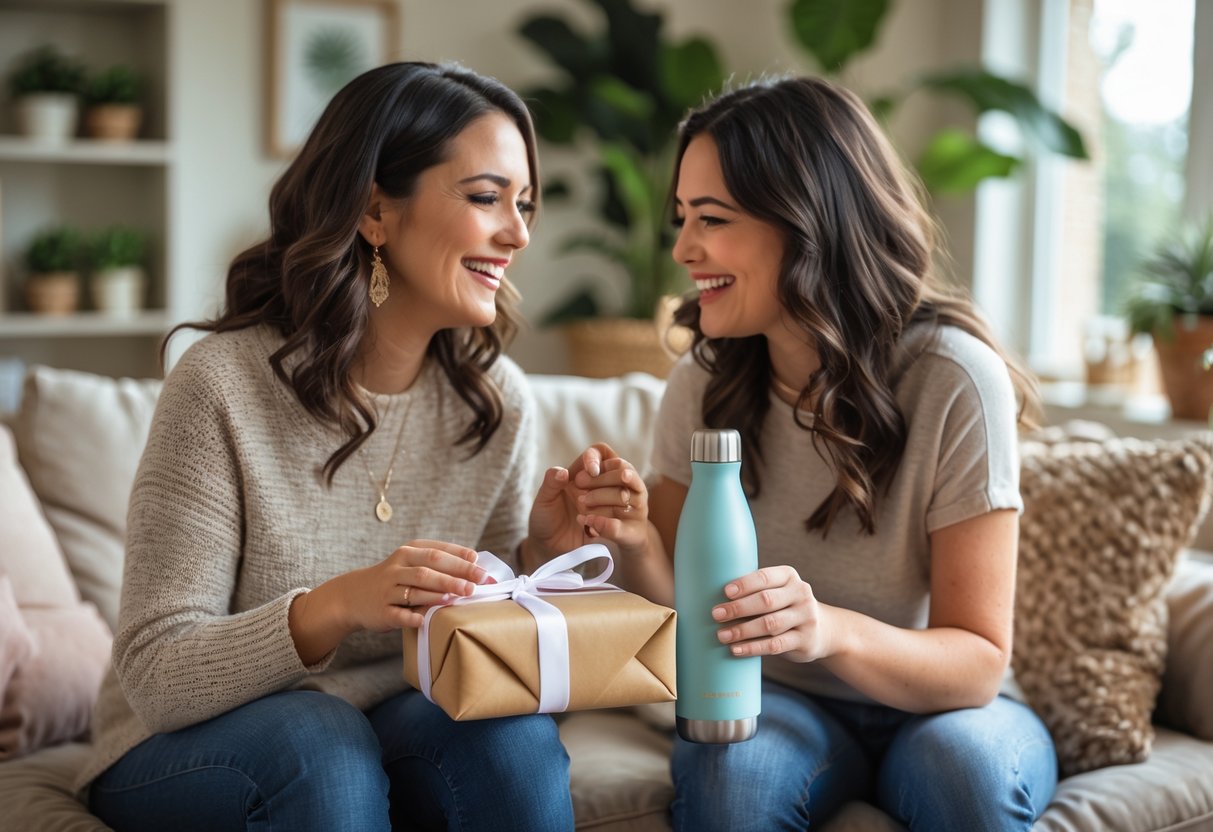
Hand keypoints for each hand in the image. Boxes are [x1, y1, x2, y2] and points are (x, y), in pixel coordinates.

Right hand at [333, 539, 486, 631]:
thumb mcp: (411, 563)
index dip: (459, 558)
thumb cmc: (395, 578)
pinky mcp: (382, 611)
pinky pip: (398, 614)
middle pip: (428, 569)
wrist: (354, 595)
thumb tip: (476, 565)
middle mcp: (397, 568)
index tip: (480, 564)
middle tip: (476, 583)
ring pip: (414, 589)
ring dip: (438, 593)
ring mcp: (388, 589)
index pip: (436, 551)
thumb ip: (438, 562)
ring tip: (459, 596)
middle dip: (454, 575)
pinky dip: (411, 617)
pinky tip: (425, 620)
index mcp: (408, 552)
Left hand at [527, 443, 647, 559]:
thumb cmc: (543, 519)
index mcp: (579, 473)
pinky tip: (589, 529)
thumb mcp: (543, 501)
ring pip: (620, 493)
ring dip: (603, 503)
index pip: (599, 453)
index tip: (592, 471)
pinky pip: (617, 516)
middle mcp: (596, 485)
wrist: (548, 547)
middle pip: (615, 471)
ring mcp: (605, 502)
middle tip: (582, 501)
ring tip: (582, 515)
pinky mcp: (609, 520)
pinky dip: (605, 521)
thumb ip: (550, 483)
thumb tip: (563, 472)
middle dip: (603, 482)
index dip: (597, 459)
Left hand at [710, 566, 832, 662]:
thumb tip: (712, 597)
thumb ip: (755, 591)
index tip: (725, 592)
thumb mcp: (778, 591)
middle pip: (766, 601)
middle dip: (738, 608)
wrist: (823, 630)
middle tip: (715, 615)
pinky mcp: (805, 640)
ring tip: (722, 635)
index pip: (765, 577)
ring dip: (742, 630)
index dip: (744, 584)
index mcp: (789, 576)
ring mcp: (805, 618)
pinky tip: (736, 649)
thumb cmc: (785, 607)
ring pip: (770, 624)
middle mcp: (801, 594)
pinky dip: (753, 647)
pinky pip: (775, 645)